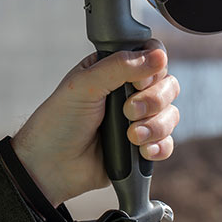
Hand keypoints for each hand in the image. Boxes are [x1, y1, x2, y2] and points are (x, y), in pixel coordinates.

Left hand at [11, 39, 179, 205]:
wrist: (50, 166)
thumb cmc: (58, 122)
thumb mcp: (84, 85)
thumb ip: (120, 67)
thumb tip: (158, 56)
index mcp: (114, 69)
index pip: (152, 57)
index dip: (153, 69)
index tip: (137, 83)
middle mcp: (129, 92)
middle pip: (168, 86)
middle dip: (153, 101)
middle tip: (127, 111)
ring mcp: (137, 120)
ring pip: (171, 115)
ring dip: (154, 126)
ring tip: (130, 137)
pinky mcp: (140, 147)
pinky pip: (167, 143)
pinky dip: (159, 147)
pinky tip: (141, 150)